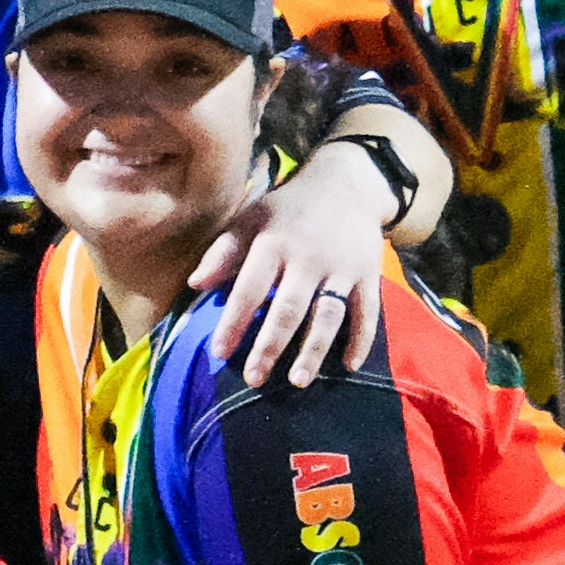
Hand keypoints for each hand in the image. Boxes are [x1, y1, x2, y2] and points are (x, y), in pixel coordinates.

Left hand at [193, 154, 400, 385]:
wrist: (348, 183)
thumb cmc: (288, 208)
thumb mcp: (252, 218)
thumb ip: (224, 251)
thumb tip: (195, 284)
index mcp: (274, 243)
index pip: (250, 289)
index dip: (233, 321)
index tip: (219, 353)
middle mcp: (309, 258)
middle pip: (289, 309)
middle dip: (270, 346)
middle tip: (253, 378)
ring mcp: (342, 268)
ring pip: (328, 315)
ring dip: (314, 350)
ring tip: (298, 381)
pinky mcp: (369, 274)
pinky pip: (368, 311)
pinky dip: (362, 339)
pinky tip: (349, 366)